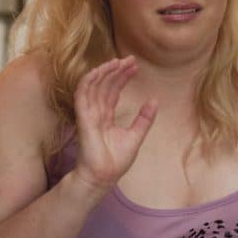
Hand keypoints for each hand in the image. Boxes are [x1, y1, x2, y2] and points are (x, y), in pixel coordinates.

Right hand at [71, 56, 157, 193]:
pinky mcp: (83, 118)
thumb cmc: (116, 161)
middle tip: (130, 60)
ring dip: (104, 71)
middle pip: (105, 85)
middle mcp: (96, 112)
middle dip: (116, 70)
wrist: (103, 177)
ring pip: (93, 86)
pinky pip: (82, 95)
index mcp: (106, 116)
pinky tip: (98, 70)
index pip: (113, 90)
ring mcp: (88, 114)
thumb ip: (144, 119)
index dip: (122, 76)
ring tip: (118, 61)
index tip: (135, 66)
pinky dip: (88, 81)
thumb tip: (154, 100)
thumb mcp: (136, 136)